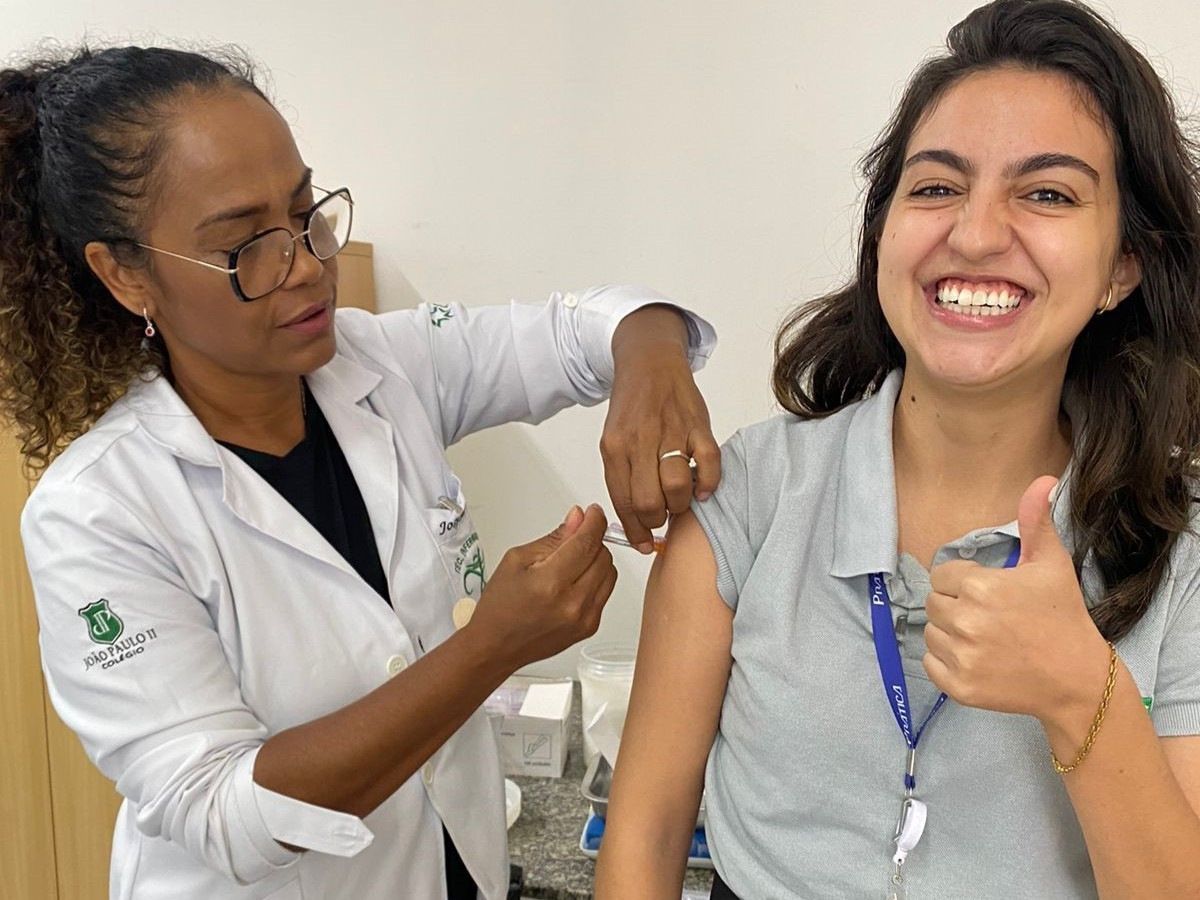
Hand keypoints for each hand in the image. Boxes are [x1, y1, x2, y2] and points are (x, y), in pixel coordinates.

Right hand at [464, 504, 616, 670]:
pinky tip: (574, 583)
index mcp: (550, 582)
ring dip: (596, 561)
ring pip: (610, 573)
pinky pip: (606, 592)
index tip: (593, 513)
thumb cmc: (499, 607)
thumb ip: (553, 539)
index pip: (587, 542)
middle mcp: (572, 602)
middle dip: (592, 541)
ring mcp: (584, 617)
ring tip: (572, 563)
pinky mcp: (590, 627)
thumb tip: (577, 519)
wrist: (495, 647)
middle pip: (603, 556)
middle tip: (574, 539)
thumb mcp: (516, 560)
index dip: (595, 522)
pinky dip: (595, 581)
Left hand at [603, 305, 720, 552]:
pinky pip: (708, 464)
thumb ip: (623, 476)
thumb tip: (635, 520)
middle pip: (648, 501)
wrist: (650, 362)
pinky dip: (708, 483)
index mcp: (615, 447)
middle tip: (662, 517)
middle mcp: (640, 440)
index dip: (635, 529)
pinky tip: (703, 488)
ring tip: (680, 500)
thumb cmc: (634, 408)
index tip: (644, 543)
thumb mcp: (615, 439)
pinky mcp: (698, 425)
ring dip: (680, 504)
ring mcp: (671, 432)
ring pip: (676, 487)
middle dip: (657, 520)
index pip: (623, 501)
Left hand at [924, 476, 1109, 723]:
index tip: (988, 593)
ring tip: (986, 638)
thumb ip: (1037, 522)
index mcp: (981, 587)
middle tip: (989, 617)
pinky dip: (946, 662)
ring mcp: (962, 657)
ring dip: (950, 633)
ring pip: (930, 633)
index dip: (963, 581)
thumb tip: (1043, 481)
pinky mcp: (959, 687)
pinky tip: (977, 659)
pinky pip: (930, 664)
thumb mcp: (1052, 564)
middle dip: (955, 606)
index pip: (942, 575)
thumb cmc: (1064, 617)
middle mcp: (966, 622)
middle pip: (934, 603)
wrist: (1078, 680)